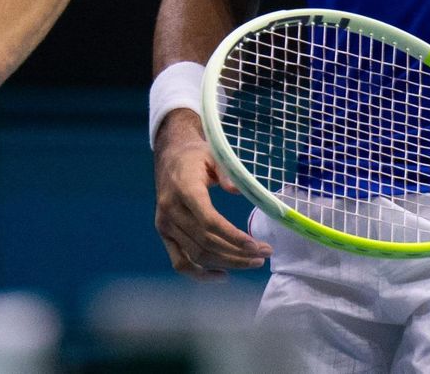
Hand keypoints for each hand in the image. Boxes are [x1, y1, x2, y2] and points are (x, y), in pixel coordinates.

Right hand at [153, 110, 270, 279]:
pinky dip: (200, 274)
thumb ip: (227, 172)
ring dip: (227, 263)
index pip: (208, 221)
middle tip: (264, 254)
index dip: (232, 236)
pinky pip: (180, 262)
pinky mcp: (164, 234)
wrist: (170, 157)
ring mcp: (164, 225)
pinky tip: (223, 275)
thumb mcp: (214, 154)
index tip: (256, 245)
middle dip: (238, 253)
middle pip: (206, 242)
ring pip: (197, 255)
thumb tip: (239, 191)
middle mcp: (170, 210)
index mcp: (184, 188)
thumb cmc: (196, 156)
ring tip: (253, 262)